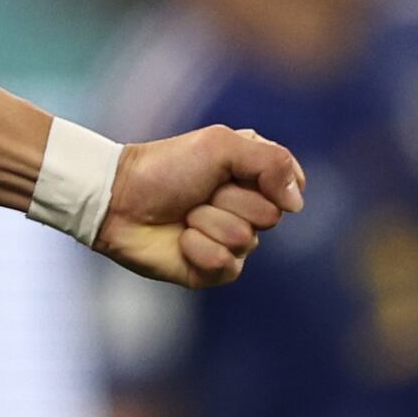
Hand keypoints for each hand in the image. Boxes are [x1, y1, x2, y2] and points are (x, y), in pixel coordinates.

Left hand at [99, 124, 301, 290]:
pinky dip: (198, 249)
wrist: (119, 199)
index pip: (289, 187)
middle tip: (198, 192)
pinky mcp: (212, 270)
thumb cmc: (166, 167)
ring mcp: (231, 242)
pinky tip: (180, 240)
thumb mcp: (221, 146)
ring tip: (184, 214)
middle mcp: (247, 209)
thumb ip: (271, 162)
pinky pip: (226, 265)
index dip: (264, 179)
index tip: (230, 169)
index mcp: (253, 177)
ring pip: (245, 240)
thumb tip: (297, 203)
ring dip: (208, 222)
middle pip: (269, 216)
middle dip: (229, 200)